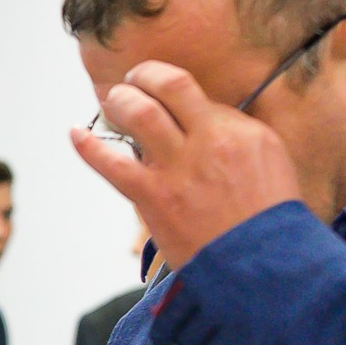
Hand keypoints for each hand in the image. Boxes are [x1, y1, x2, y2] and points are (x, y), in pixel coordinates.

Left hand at [70, 62, 302, 269]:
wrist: (261, 268)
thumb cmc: (265, 222)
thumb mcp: (269, 165)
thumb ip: (235, 137)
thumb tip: (201, 120)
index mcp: (244, 132)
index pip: (199, 94)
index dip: (176, 91)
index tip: (166, 93)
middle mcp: (210, 141)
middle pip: (168, 84)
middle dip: (143, 76)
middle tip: (134, 82)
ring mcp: (179, 168)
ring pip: (138, 112)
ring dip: (120, 100)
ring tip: (114, 100)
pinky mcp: (154, 197)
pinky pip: (111, 162)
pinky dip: (88, 145)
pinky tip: (76, 133)